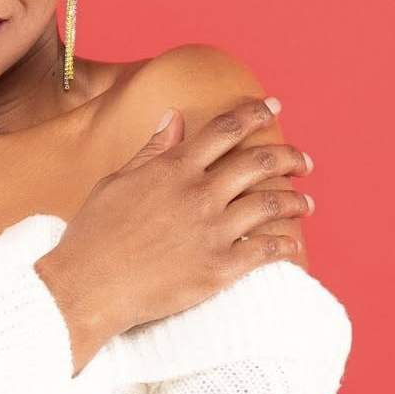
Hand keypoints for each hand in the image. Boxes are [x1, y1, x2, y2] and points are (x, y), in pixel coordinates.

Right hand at [34, 97, 314, 370]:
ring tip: (307, 203)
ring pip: (270, 205)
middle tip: (303, 161)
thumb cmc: (93, 235)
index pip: (225, 130)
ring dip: (295, 201)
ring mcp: (212, 232)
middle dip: (288, 157)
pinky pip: (265, 251)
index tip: (272, 105)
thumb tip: (175, 117)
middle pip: (258, 163)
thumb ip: (152, 150)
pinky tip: (293, 244)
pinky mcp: (218, 269)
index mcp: (174, 169)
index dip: (253, 113)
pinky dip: (285, 244)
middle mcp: (199, 195)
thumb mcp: (116, 182)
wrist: (87, 287)